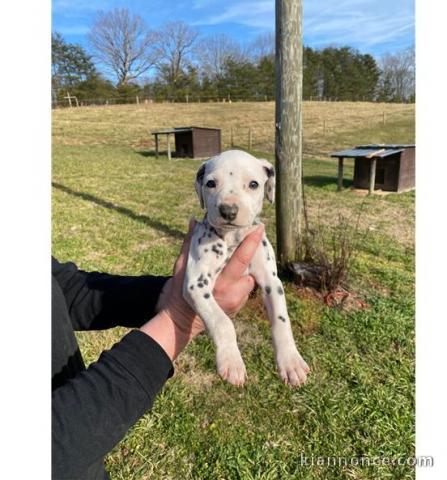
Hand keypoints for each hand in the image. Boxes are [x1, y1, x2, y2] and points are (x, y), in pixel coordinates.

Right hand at [146, 219, 263, 359]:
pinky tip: (232, 276)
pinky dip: (242, 279)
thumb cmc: (180, 290)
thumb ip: (189, 243)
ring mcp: (238, 301)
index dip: (252, 242)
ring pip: (250, 276)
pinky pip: (246, 286)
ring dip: (246, 267)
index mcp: (219, 282)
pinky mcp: (240, 305)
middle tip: (252, 234)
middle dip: (253, 251)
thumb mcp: (181, 266)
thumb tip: (195, 221)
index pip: (241, 258)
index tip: (258, 227)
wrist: (182, 320)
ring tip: (234, 261)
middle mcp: (233, 292)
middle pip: (251, 266)